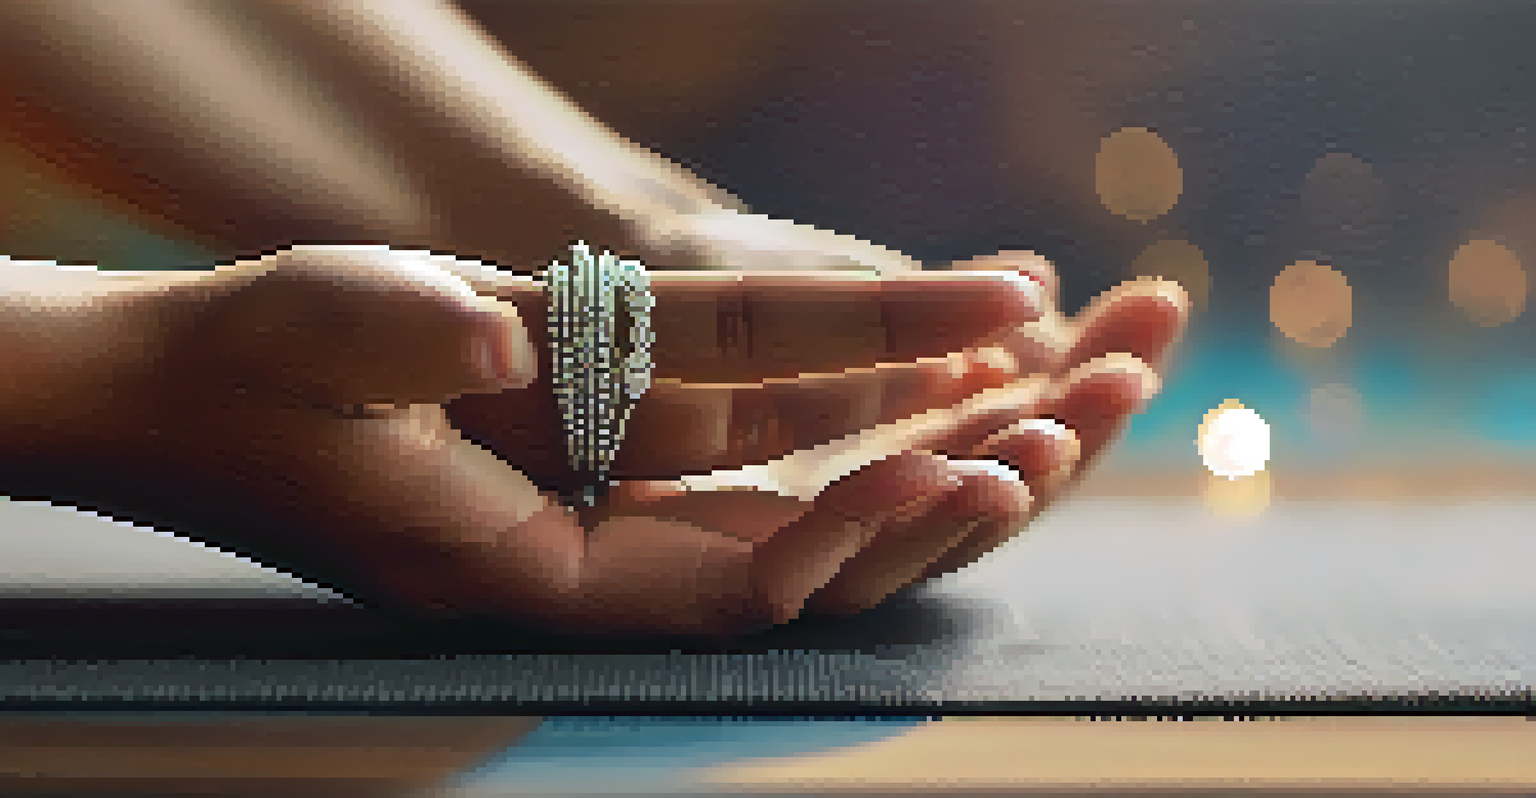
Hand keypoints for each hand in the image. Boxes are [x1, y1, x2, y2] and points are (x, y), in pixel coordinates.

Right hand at [5, 244, 1082, 634]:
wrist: (188, 392)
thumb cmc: (239, 372)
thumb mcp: (305, 337)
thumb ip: (401, 336)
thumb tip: (500, 322)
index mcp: (525, 564)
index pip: (732, 570)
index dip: (854, 523)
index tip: (971, 454)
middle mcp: (591, 555)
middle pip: (811, 554)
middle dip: (951, 487)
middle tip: (1082, 409)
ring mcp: (609, 509)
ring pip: (806, 504)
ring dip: (934, 446)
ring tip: (1061, 381)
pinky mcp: (611, 458)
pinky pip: (763, 453)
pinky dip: (859, 414)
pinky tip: (947, 374)